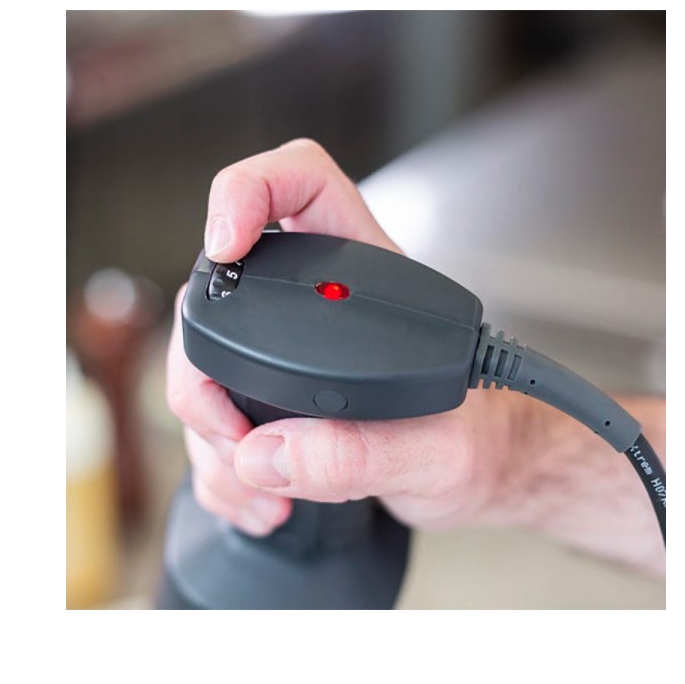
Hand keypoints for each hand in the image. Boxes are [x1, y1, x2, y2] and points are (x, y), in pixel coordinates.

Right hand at [166, 139, 513, 535]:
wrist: (481, 477)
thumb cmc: (478, 442)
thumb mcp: (439, 451)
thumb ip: (362, 452)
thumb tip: (267, 453)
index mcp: (366, 275)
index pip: (301, 184)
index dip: (248, 192)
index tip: (225, 245)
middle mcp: (317, 302)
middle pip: (218, 290)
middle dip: (203, 375)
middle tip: (234, 433)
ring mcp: (288, 351)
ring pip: (205, 366)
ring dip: (213, 442)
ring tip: (266, 489)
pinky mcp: (274, 401)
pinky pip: (216, 424)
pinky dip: (223, 474)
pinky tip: (261, 499)